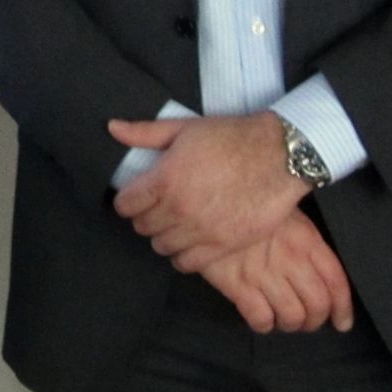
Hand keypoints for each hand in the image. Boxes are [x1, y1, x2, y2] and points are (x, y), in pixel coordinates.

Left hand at [110, 112, 307, 270]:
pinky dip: (183, 255)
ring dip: (164, 236)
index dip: (128, 201)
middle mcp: (179, 209)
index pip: (125, 205)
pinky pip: (188, 263)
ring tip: (174, 224)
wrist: (278, 155)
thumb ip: (144, 132)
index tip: (136, 198)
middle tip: (157, 208)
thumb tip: (112, 128)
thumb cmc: (230, 138)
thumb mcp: (184, 128)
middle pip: (142, 227)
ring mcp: (202, 230)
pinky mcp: (224, 245)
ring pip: (162, 246)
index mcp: (165, 179)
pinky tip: (190, 241)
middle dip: (145, 217)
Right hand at [199, 210, 354, 333]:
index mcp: (306, 240)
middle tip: (306, 321)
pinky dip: (264, 324)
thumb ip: (306, 239)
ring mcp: (263, 273)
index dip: (342, 308)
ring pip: (291, 316)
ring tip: (282, 319)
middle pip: (316, 305)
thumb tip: (321, 270)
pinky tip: (260, 316)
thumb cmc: (249, 204)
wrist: (207, 198)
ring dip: (290, 324)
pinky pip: (260, 318)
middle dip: (314, 321)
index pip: (336, 282)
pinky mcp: (236, 283)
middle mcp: (290, 260)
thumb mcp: (286, 212)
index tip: (341, 322)